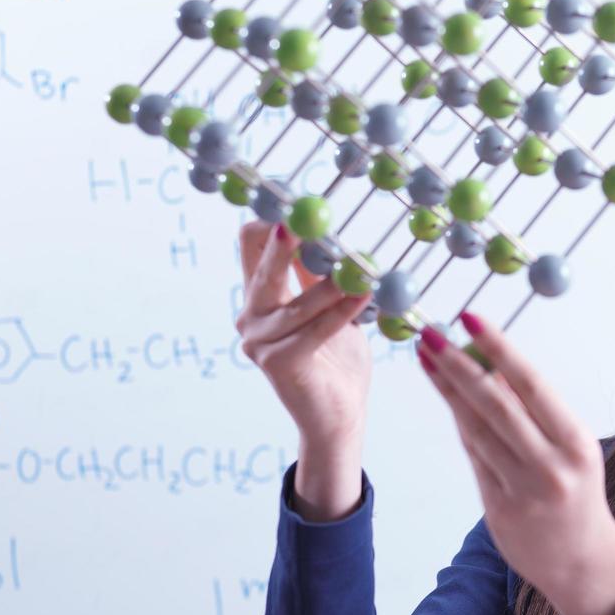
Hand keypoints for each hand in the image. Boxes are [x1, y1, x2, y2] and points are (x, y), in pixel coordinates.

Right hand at [236, 221, 373, 447]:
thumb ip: (318, 274)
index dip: (272, 218)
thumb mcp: (327, 306)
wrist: (338, 415)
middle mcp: (250, 315)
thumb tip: (325, 228)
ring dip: (331, 283)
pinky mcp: (277, 363)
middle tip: (307, 217)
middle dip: (287, 241)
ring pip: (296, 302)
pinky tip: (363, 295)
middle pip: (263, 265)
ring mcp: (258, 341)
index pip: (251, 243)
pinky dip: (341, 311)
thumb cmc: (336, 359)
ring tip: (361, 267)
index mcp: (259, 295)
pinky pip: (314, 330)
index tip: (300, 200)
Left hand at [416, 312, 614, 614]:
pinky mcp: (498, 511)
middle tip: (432, 333)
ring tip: (428, 355)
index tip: (470, 319)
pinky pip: (475, 457)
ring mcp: (523, 492)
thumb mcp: (571, 449)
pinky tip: (446, 395)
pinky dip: (461, 424)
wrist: (583, 562)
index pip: (531, 385)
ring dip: (449, 389)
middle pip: (496, 406)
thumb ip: (534, 413)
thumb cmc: (576, 492)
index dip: (498, 349)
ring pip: (477, 430)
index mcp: (576, 443)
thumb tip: (492, 363)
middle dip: (459, 364)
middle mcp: (551, 467)